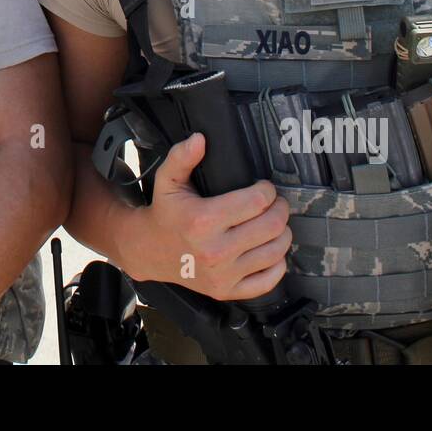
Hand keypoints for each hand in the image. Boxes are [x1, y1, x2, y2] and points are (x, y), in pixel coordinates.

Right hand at [119, 132, 290, 300]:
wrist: (149, 251)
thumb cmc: (165, 213)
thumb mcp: (167, 181)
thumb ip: (182, 156)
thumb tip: (199, 139)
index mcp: (203, 220)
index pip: (257, 202)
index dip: (267, 190)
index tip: (263, 187)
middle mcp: (215, 250)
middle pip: (272, 226)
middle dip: (280, 209)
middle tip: (273, 203)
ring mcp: (223, 274)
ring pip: (277, 251)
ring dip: (282, 233)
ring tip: (272, 223)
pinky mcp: (228, 291)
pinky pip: (269, 280)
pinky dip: (277, 263)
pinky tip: (268, 249)